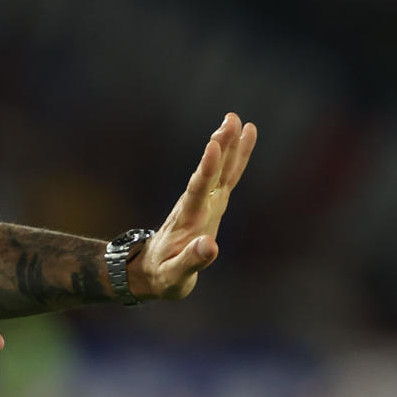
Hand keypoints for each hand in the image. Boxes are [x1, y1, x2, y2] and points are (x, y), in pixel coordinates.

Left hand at [132, 113, 258, 300]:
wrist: (151, 271)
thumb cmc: (163, 276)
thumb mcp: (174, 277)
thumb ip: (191, 261)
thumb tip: (210, 246)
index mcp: (189, 221)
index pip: (197, 190)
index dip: (206, 168)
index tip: (213, 145)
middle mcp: (196, 206)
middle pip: (210, 172)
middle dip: (221, 146)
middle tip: (231, 119)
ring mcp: (205, 203)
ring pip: (220, 170)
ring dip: (228, 145)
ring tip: (236, 119)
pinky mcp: (212, 204)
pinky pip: (227, 177)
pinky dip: (236, 158)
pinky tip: (245, 137)